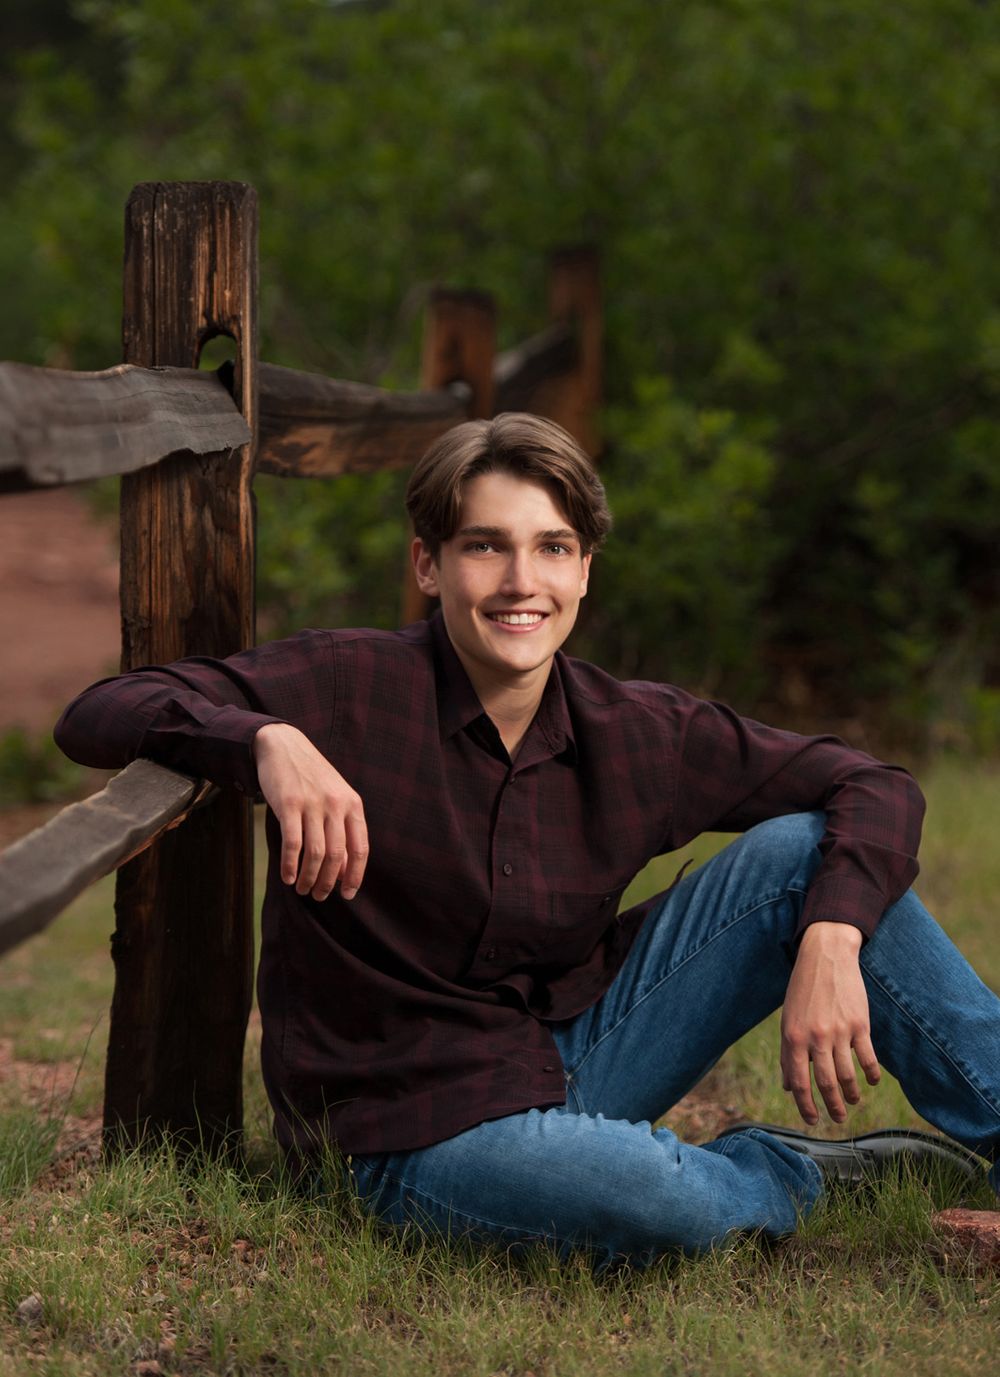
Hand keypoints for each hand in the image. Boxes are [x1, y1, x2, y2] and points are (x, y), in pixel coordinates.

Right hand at [252, 723, 367, 901]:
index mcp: (352, 804)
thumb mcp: (334, 799)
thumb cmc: (311, 778)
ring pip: (315, 854)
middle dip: (329, 882)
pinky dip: (290, 866)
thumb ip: (342, 831)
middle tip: (319, 896)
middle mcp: (336, 804)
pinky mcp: (289, 804)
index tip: (347, 894)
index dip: (355, 876)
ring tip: (303, 890)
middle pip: (337, 856)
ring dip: (309, 878)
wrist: (283, 746)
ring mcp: (312, 803)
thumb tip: (346, 871)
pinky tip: (287, 877)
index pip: (360, 849)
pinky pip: (292, 843)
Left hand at [780, 921, 880, 1125]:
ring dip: (851, 1094)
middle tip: (837, 1118)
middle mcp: (815, 1037)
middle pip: (825, 1083)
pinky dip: (871, 1075)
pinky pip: (868, 1058)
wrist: (826, 956)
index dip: (805, 1106)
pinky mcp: (860, 1024)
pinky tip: (871, 1082)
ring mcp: (839, 1031)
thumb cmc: (803, 990)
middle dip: (832, 1107)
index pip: (799, 1082)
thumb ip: (787, 1053)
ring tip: (853, 1102)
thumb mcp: (788, 1019)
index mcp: (793, 1037)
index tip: (812, 1120)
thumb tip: (789, 1086)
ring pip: (847, 1075)